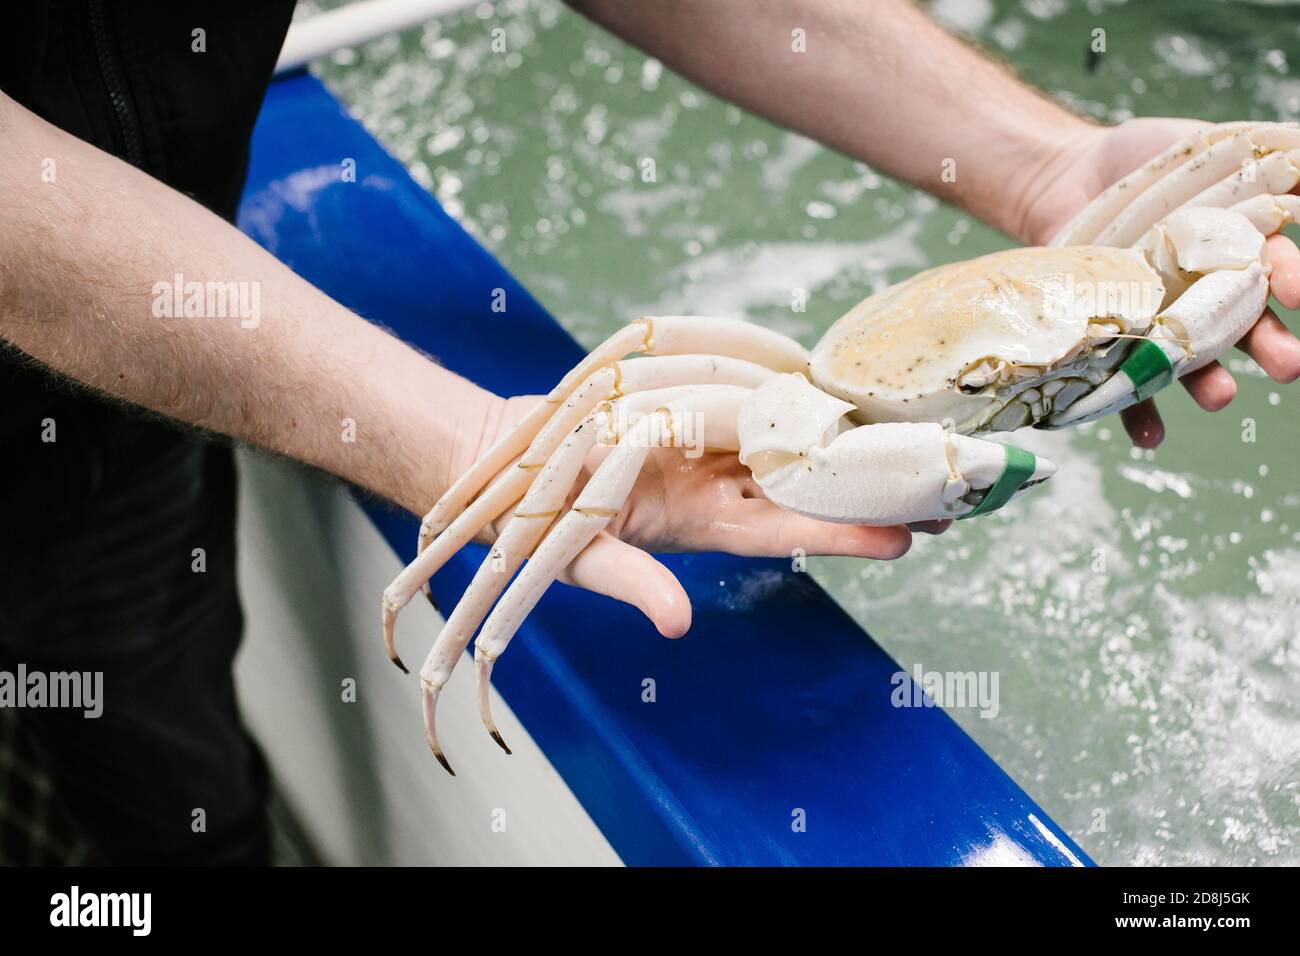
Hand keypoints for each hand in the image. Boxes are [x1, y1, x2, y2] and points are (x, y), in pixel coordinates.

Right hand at [467, 395, 943, 638]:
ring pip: (794, 445)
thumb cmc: (543, 524)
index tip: (905, 539)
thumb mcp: (583, 559)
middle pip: (809, 485)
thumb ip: (635, 586)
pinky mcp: (694, 412)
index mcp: (700, 522)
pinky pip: (754, 402)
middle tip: (948, 494)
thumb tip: (675, 626)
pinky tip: (841, 389)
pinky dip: (796, 397)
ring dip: (849, 445)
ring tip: (915, 441)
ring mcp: (710, 448)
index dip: (843, 532)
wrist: (513, 460)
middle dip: (872, 491)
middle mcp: (718, 484)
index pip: (786, 528)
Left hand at [1020, 118, 1299, 447]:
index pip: (1277, 270)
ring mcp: (1161, 320)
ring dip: (1210, 384)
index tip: (1298, 292)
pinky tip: (1149, 436)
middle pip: (1247, 328)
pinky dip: (1138, 413)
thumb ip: (1268, 162)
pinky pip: (1126, 385)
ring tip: (1222, 399)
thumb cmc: (1149, 161)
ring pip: (1193, 362)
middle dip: (1273, 348)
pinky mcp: (1113, 339)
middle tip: (1291, 366)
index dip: (1292, 280)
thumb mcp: (1212, 146)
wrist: (1069, 178)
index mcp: (1239, 252)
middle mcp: (1206, 295)